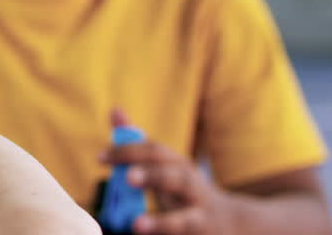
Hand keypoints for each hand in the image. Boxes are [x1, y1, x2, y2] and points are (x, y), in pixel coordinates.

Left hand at [103, 109, 232, 233]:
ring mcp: (200, 215)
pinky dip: (166, 234)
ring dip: (162, 222)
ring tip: (137, 226)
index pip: (155, 152)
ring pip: (186, 219)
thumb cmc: (185, 190)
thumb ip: (138, 143)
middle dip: (153, 176)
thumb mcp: (164, 165)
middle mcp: (192, 188)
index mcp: (178, 166)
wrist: (231, 222)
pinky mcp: (203, 234)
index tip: (100, 158)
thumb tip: (115, 110)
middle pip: (175, 178)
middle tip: (128, 177)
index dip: (128, 152)